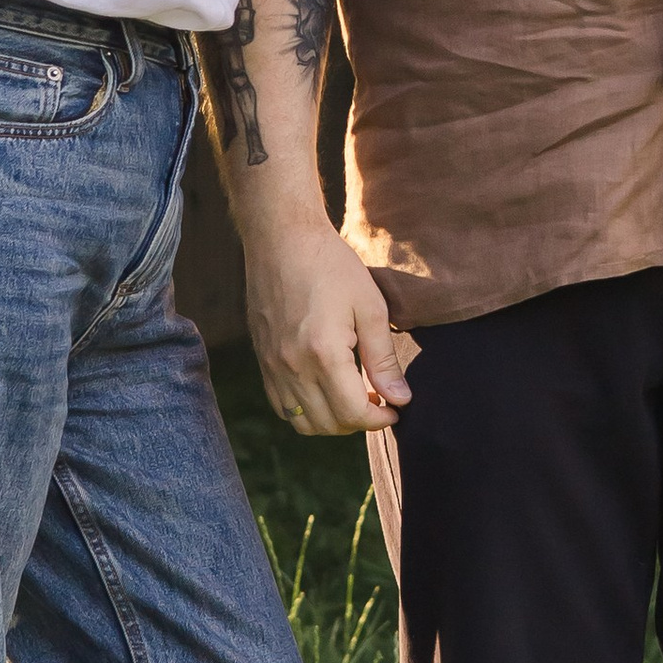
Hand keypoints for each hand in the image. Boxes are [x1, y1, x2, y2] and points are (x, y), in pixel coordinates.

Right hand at [243, 206, 419, 433]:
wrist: (281, 237)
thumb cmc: (331, 265)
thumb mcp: (370, 307)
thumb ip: (383, 359)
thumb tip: (400, 399)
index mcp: (323, 354)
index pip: (353, 413)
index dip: (380, 419)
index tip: (396, 410)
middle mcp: (292, 366)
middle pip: (328, 424)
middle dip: (359, 422)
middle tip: (379, 403)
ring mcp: (272, 365)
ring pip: (302, 421)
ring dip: (331, 421)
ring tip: (353, 399)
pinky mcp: (262, 359)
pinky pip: (281, 405)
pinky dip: (306, 410)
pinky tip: (325, 390)